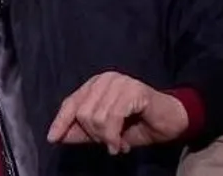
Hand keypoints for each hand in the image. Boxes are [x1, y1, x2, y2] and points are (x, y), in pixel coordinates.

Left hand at [46, 72, 188, 154]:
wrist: (170, 122)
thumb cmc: (138, 124)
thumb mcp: (105, 131)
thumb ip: (82, 132)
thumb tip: (57, 136)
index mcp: (95, 85)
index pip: (70, 102)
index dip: (60, 121)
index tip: (52, 138)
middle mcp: (105, 79)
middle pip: (83, 113)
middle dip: (94, 135)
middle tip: (108, 144)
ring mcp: (120, 82)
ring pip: (96, 117)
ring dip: (106, 138)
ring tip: (117, 144)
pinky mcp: (133, 90)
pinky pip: (112, 118)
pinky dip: (114, 136)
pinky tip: (122, 144)